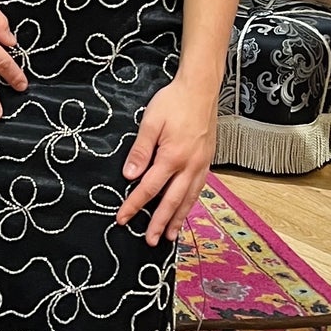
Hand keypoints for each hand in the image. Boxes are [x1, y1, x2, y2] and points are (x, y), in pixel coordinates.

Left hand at [116, 73, 216, 245]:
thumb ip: (140, 150)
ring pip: (188, 199)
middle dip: (159, 223)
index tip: (122, 219)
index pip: (149, 188)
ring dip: (178, 219)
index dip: (134, 205)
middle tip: (150, 241)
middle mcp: (190, 165)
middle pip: (172, 201)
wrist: (201, 89)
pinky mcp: (208, 161)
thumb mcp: (151, 122)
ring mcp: (201, 165)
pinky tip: (185, 211)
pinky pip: (198, 189)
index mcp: (172, 157)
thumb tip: (129, 176)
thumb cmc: (174, 102)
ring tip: (169, 236)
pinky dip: (190, 204)